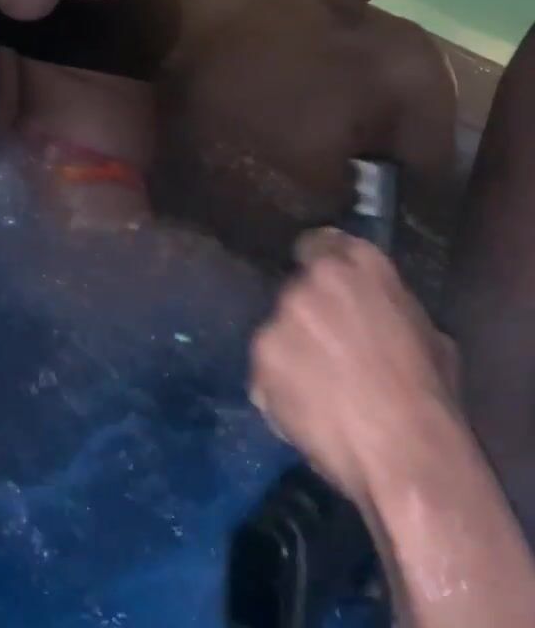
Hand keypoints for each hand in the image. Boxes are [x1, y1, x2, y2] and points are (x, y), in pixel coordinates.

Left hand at [250, 230, 458, 504]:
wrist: (404, 447)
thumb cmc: (430, 393)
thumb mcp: (426, 331)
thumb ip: (389, 307)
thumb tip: (378, 315)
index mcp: (362, 264)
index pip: (322, 245)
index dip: (321, 268)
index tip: (325, 291)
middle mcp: (314, 280)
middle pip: (298, 290)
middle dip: (309, 317)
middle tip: (328, 351)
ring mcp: (282, 318)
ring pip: (279, 331)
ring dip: (292, 353)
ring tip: (317, 390)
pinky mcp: (262, 359)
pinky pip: (266, 372)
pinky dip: (278, 389)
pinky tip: (304, 412)